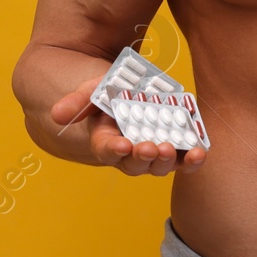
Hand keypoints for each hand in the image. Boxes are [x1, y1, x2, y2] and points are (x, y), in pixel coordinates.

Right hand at [51, 77, 207, 176]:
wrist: (124, 95)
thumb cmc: (106, 95)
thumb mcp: (90, 91)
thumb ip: (77, 101)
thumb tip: (56, 115)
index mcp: (105, 141)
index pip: (107, 151)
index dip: (114, 149)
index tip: (122, 144)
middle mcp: (129, 153)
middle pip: (135, 164)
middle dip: (144, 157)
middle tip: (151, 147)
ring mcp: (151, 152)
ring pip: (158, 166)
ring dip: (167, 161)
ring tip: (173, 150)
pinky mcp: (173, 147)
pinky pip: (182, 160)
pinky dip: (190, 160)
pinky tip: (199, 152)